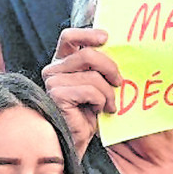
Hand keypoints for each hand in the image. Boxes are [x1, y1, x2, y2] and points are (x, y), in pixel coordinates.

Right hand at [41, 27, 119, 158]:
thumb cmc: (90, 112)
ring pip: (92, 75)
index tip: (106, 38)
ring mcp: (53, 81)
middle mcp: (54, 69)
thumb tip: (117, 47)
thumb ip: (100, 66)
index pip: (69, 37)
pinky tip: (98, 111)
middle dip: (110, 68)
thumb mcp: (98, 83)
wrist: (78, 141)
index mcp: (63, 61)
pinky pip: (90, 90)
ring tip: (109, 105)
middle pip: (88, 54)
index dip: (87, 33)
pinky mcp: (57, 95)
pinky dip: (101, 101)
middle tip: (119, 82)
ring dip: (108, 92)